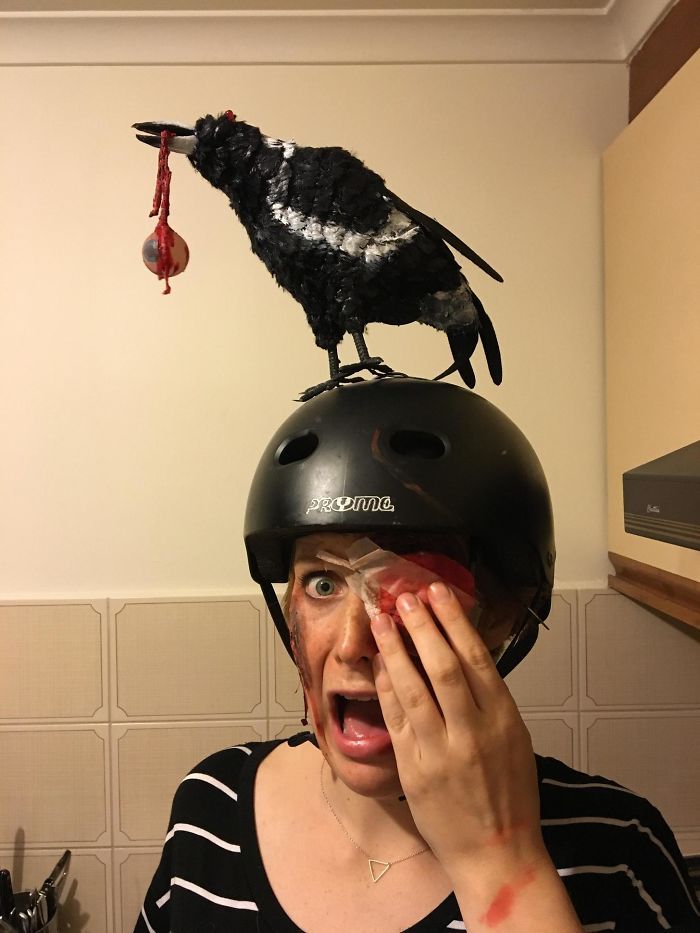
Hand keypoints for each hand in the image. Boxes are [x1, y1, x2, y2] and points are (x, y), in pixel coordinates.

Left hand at [370, 581, 544, 875]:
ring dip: (395, 649)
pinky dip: (386, 687)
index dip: (453, 621)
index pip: (476, 658)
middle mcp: (472, 731)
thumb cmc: (510, 795)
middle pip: (443, 666)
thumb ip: (490, 701)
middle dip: (423, 626)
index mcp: (504, 719)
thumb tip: (462, 655)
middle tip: (405, 596)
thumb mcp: (514, 740)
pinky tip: (378, 663)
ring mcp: (440, 751)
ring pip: (414, 689)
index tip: (439, 593)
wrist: (496, 853)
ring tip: (382, 619)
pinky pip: (397, 718)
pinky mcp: (414, 769)